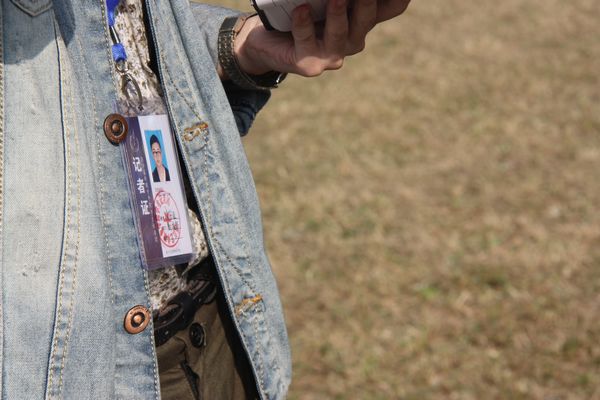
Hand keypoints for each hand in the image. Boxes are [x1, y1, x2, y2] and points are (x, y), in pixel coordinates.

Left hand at [231, 0, 410, 76]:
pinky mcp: (309, 64)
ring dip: (339, 14)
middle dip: (368, 1)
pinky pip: (307, 40)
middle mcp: (352, 40)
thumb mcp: (323, 2)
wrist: (265, 42)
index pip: (392, 6)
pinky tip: (301, 9)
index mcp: (361, 21)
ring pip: (341, 33)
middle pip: (368, 18)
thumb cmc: (298, 15)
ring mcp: (331, 55)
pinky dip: (303, 23)